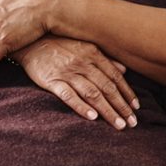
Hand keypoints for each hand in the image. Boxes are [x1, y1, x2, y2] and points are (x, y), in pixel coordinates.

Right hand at [15, 36, 139, 129]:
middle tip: (133, 123)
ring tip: (119, 125)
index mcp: (93, 54)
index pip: (115, 77)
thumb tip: (124, 70)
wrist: (29, 40)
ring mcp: (68, 72)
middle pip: (107, 88)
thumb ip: (104, 59)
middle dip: (122, 106)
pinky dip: (81, 106)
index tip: (136, 108)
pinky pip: (69, 95)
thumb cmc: (59, 44)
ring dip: (108, 110)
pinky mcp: (52, 81)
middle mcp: (83, 64)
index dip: (127, 93)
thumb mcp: (84, 46)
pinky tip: (92, 117)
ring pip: (93, 94)